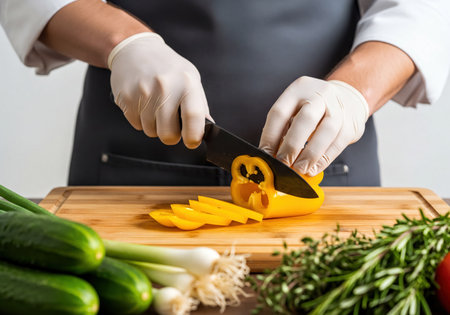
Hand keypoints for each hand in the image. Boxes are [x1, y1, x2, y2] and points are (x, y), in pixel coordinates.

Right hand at [109, 32, 209, 148]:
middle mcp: (165, 87)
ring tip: (155, 106)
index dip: (193, 136)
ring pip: (151, 131)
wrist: (135, 50)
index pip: (194, 117)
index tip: (191, 141)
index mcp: (187, 83)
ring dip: (154, 125)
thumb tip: (207, 128)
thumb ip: (199, 105)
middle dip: (170, 135)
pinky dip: (141, 119)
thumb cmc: (167, 67)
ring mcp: (144, 93)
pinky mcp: (126, 98)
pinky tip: (143, 103)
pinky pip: (136, 125)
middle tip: (170, 124)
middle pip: (168, 133)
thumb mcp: (190, 79)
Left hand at [259, 76, 368, 175]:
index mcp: (298, 90)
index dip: (270, 136)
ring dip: (310, 154)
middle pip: (305, 120)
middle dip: (291, 146)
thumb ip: (283, 128)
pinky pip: (338, 143)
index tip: (266, 155)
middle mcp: (320, 95)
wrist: (348, 97)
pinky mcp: (351, 124)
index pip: (280, 113)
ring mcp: (339, 108)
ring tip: (299, 169)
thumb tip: (271, 155)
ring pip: (327, 131)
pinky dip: (324, 159)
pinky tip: (313, 168)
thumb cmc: (314, 107)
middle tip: (283, 163)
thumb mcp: (295, 108)